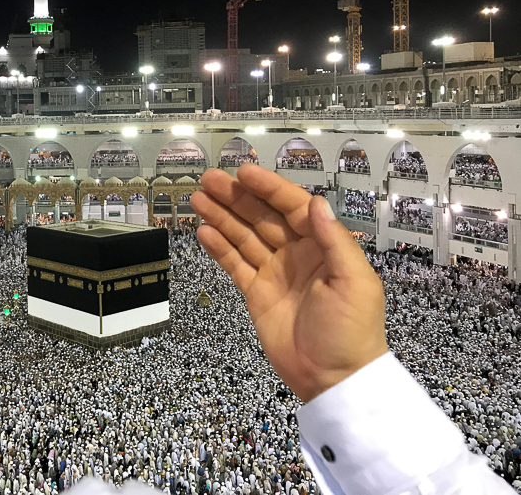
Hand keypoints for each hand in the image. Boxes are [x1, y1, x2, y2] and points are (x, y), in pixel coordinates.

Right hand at [191, 165, 387, 401]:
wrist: (334, 378)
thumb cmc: (351, 330)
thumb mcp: (354, 282)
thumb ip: (334, 240)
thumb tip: (316, 202)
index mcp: (323, 246)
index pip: (292, 207)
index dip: (268, 189)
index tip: (243, 173)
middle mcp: (296, 253)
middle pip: (262, 217)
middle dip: (236, 197)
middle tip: (208, 180)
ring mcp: (274, 272)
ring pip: (244, 236)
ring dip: (222, 217)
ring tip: (197, 199)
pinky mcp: (256, 294)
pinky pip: (235, 264)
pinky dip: (219, 248)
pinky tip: (204, 232)